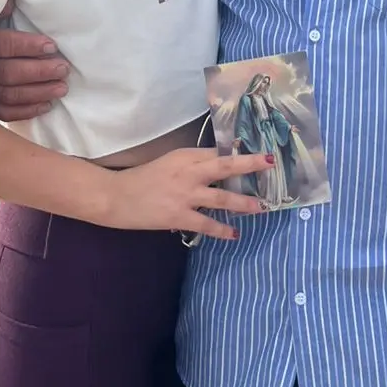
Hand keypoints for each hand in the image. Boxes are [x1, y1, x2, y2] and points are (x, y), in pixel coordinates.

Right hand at [0, 0, 68, 121]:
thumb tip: (11, 4)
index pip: (3, 45)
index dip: (28, 46)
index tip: (52, 46)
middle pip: (9, 73)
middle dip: (39, 72)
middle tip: (63, 69)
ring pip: (10, 95)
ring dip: (39, 92)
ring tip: (62, 88)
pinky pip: (5, 112)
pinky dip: (27, 111)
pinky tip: (47, 105)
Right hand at [101, 148, 271, 241]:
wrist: (115, 196)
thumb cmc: (141, 178)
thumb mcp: (169, 163)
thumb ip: (192, 165)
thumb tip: (217, 172)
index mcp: (185, 156)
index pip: (218, 153)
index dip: (240, 153)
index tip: (260, 153)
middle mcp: (189, 172)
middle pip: (226, 167)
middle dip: (250, 165)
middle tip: (271, 164)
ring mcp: (185, 195)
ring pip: (222, 198)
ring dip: (244, 203)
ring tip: (261, 207)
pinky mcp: (179, 216)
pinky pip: (206, 224)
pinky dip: (222, 230)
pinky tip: (235, 234)